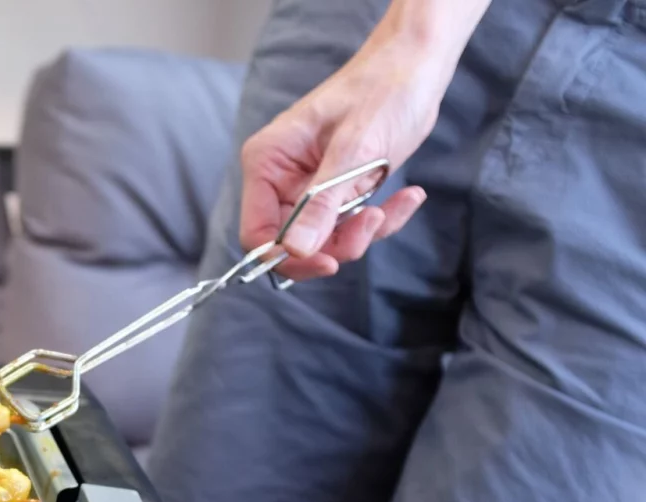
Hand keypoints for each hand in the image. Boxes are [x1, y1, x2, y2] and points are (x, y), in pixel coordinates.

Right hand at [240, 11, 464, 280]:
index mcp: (267, 162)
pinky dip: (382, 220)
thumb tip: (294, 250)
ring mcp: (309, 187)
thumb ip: (322, 203)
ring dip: (364, 233)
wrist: (415, 68)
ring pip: (324, 240)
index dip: (286, 255)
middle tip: (372, 223)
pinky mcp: (337, 192)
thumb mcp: (354, 149)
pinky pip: (350, 227)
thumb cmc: (381, 91)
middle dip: (335, 244)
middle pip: (292, 243)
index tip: (328, 262)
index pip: (257, 231)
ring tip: (398, 202)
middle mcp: (280, 179)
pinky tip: (408, 196)